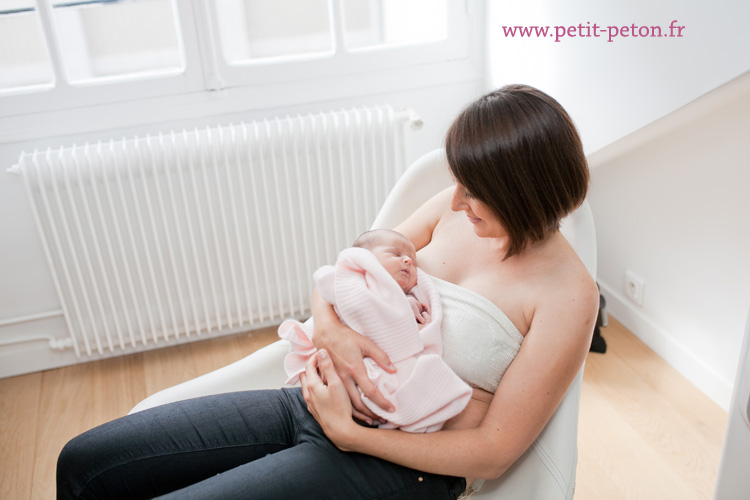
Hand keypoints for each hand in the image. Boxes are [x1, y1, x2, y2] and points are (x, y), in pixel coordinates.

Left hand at [300, 350, 357, 449]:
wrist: (340, 430)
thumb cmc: (340, 407)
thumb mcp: (336, 383)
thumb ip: (328, 367)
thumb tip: (322, 352)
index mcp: (312, 385)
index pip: (309, 365)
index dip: (315, 357)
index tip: (323, 352)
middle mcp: (308, 394)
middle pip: (306, 375)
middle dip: (313, 366)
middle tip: (323, 362)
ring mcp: (311, 403)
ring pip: (308, 386)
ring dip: (314, 378)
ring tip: (326, 374)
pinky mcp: (315, 411)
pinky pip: (312, 395)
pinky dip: (316, 388)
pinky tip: (326, 390)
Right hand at [312, 291, 395, 420]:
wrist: (325, 333)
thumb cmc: (346, 337)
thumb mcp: (366, 343)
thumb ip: (380, 356)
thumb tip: (393, 370)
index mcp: (355, 369)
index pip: (370, 392)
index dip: (382, 402)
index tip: (391, 409)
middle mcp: (344, 378)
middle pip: (359, 403)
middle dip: (371, 414)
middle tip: (383, 419)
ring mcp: (335, 381)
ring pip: (348, 404)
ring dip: (360, 414)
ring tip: (371, 420)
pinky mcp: (329, 380)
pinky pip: (339, 398)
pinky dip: (348, 408)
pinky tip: (356, 412)